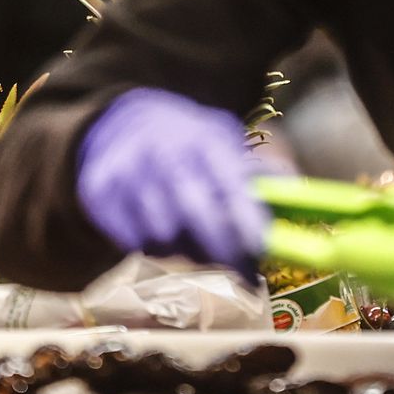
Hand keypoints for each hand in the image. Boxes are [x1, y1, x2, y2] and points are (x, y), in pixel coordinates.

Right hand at [77, 89, 265, 271]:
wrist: (118, 123)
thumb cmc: (184, 142)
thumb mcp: (222, 141)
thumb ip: (256, 170)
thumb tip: (294, 189)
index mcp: (201, 139)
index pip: (226, 184)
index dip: (244, 220)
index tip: (259, 251)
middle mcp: (162, 153)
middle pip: (193, 217)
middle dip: (221, 250)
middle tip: (242, 270)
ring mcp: (127, 173)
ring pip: (162, 237)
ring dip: (184, 250)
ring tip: (192, 238)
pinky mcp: (98, 193)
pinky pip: (130, 242)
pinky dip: (151, 247)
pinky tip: (159, 232)